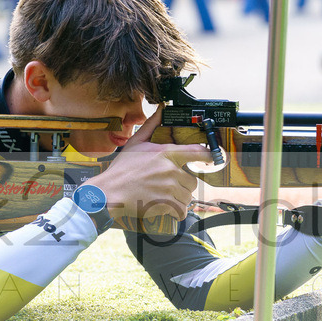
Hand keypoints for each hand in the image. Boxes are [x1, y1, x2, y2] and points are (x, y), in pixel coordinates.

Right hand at [86, 105, 211, 222]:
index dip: (208, 156)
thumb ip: (151, 126)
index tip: (212, 159)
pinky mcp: (166, 205)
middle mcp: (171, 170)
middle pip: (192, 180)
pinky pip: (182, 210)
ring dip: (179, 198)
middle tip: (168, 185)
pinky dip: (177, 211)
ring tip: (164, 195)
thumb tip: (162, 109)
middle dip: (183, 184)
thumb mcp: (135, 143)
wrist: (110, 192)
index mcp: (166, 153)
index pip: (197, 152)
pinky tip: (166, 207)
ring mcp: (170, 188)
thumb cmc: (122, 169)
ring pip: (188, 196)